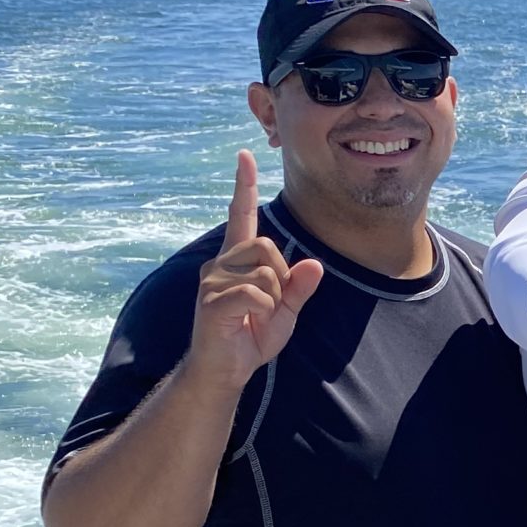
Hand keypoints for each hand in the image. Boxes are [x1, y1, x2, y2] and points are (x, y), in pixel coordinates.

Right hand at [186, 151, 321, 387]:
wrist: (225, 371)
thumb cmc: (251, 337)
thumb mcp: (285, 313)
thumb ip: (299, 288)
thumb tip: (315, 265)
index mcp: (237, 261)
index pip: (242, 216)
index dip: (244, 187)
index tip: (245, 155)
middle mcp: (221, 263)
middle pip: (268, 248)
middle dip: (281, 279)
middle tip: (269, 306)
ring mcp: (213, 280)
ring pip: (266, 271)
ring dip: (273, 298)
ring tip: (255, 316)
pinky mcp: (212, 300)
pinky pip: (256, 293)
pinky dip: (263, 310)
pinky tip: (247, 321)